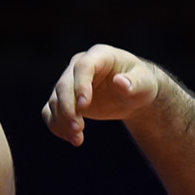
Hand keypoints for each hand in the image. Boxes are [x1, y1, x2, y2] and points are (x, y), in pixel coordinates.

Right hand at [41, 44, 164, 146]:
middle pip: (64, 85)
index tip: (84, 106)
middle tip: (78, 129)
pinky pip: (51, 111)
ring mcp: (70, 82)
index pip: (83, 67)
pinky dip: (56, 125)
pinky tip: (69, 137)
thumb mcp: (144, 83)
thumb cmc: (140, 84)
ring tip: (77, 139)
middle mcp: (79, 65)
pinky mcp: (65, 99)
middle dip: (68, 108)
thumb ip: (134, 82)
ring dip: (62, 121)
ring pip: (55, 100)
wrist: (132, 93)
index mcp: (100, 56)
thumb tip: (121, 82)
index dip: (81, 85)